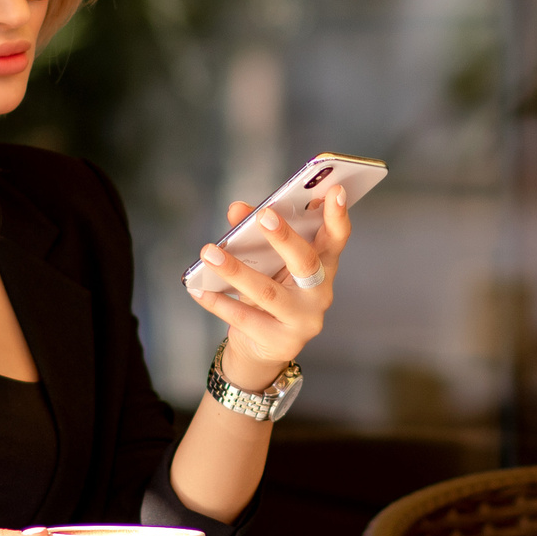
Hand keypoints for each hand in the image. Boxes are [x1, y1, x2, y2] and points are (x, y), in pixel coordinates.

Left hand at [186, 185, 351, 391]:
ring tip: (209, 252)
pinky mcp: (282, 342)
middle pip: (306, 262)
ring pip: (268, 293)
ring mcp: (304, 320)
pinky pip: (246, 319)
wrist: (263, 345)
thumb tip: (236, 209)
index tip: (335, 190)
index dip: (338, 215)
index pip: (336, 238)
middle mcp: (320, 293)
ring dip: (236, 270)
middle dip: (285, 238)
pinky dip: (219, 303)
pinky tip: (198, 290)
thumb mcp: (266, 261)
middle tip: (263, 215)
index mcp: (324, 266)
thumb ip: (253, 232)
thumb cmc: (270, 289)